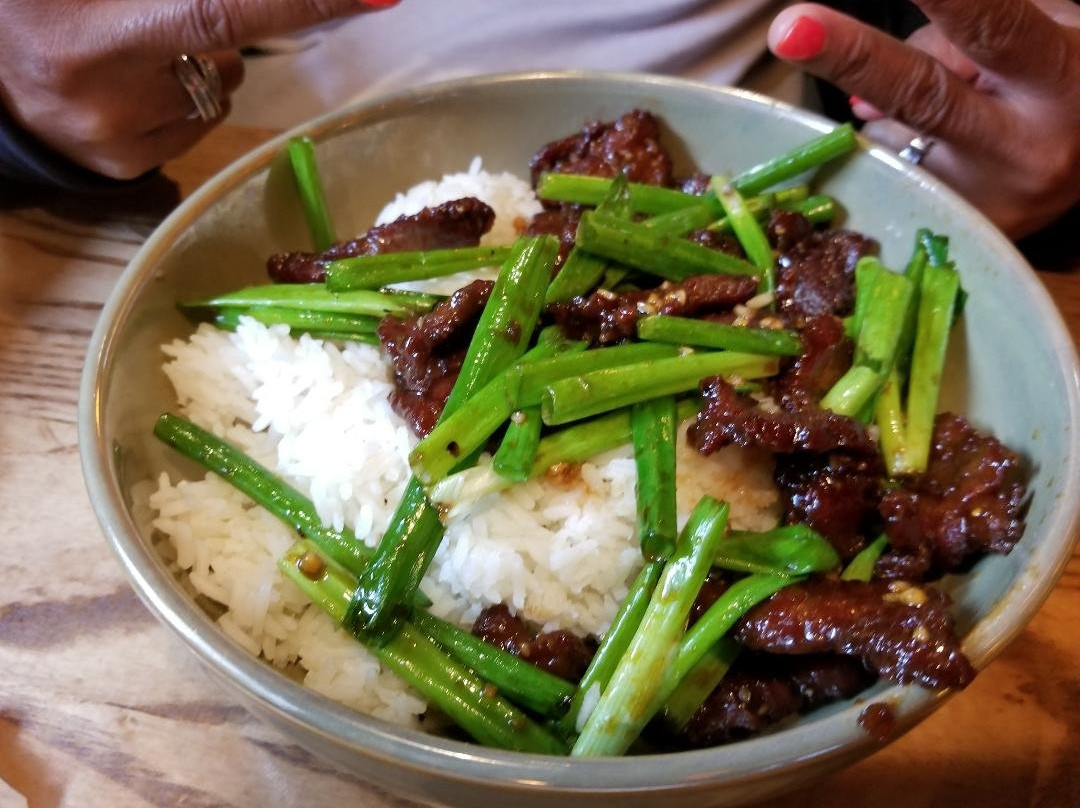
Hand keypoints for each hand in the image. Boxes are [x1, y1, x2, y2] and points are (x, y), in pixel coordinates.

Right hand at [0, 0, 397, 179]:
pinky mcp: (126, 167)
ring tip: (130, 48)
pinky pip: (197, 124)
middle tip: (161, 15)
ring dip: (196, 61)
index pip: (222, 9)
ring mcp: (115, 136)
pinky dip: (181, 99)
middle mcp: (103, 86)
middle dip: (216, 26)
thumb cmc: (50, 9)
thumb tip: (244, 12)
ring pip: (218, 88)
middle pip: (224, 52)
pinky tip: (132, 86)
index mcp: (93, 29)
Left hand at [768, 0, 1079, 237]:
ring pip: (893, 134)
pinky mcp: (950, 232)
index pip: (996, 28)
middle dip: (853, 58)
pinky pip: (891, 171)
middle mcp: (1021, 149)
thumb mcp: (1045, 37)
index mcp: (1061, 81)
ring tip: (957, 103)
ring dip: (893, 107)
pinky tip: (934, 142)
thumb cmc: (1063, 86)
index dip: (946, 0)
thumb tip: (871, 80)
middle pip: (922, 96)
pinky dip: (896, 145)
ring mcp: (981, 202)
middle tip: (789, 29)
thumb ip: (968, 35)